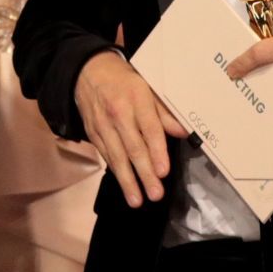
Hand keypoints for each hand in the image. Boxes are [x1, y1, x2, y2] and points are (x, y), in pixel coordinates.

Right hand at [73, 51, 188, 208]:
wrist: (89, 71)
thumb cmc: (125, 81)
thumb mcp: (148, 87)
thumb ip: (165, 111)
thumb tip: (183, 132)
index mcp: (136, 99)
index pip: (149, 129)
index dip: (157, 152)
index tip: (163, 171)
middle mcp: (118, 113)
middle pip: (133, 148)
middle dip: (144, 174)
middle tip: (155, 194)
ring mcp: (103, 125)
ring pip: (117, 157)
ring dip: (128, 181)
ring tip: (137, 200)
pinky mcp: (93, 133)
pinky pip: (106, 155)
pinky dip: (116, 171)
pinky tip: (125, 186)